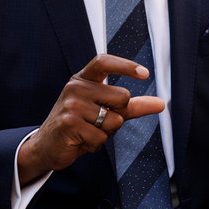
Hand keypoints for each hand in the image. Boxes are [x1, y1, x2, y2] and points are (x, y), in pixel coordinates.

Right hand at [16, 54, 164, 183]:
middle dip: (118, 115)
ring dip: (105, 133)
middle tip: (97, 122)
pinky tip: (80, 141)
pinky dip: (95, 144)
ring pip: (114, 120)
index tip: (145, 73)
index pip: (104, 62)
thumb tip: (161, 103)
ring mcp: (71, 105)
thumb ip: (132, 106)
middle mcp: (75, 87)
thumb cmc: (78, 125)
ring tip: (87, 131)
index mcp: (83, 79)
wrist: (47, 146)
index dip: (125, 65)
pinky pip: (101, 137)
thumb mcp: (105, 110)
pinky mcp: (69, 123)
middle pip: (122, 97)